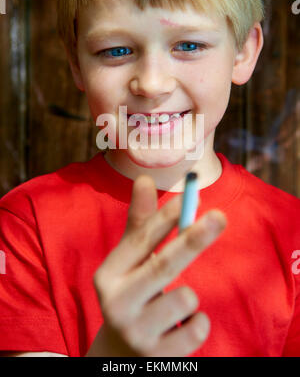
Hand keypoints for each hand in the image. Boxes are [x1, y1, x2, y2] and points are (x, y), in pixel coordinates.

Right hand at [86, 174, 226, 356]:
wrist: (120, 356)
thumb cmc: (131, 295)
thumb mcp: (130, 264)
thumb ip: (141, 225)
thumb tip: (144, 179)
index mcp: (108, 274)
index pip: (141, 240)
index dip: (169, 216)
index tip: (193, 194)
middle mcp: (116, 303)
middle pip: (163, 265)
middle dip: (195, 238)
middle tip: (220, 216)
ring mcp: (135, 332)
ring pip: (185, 298)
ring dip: (190, 296)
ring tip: (175, 304)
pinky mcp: (156, 356)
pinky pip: (197, 329)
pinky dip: (198, 322)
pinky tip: (180, 327)